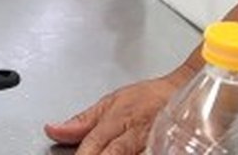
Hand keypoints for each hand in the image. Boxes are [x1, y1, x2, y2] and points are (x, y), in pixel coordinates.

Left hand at [45, 69, 190, 153]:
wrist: (185, 89)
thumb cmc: (147, 97)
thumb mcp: (111, 102)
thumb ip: (82, 122)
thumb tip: (52, 130)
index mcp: (117, 119)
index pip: (94, 143)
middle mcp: (134, 133)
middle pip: (114, 154)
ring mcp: (153, 143)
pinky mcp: (169, 148)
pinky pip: (155, 154)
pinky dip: (147, 153)